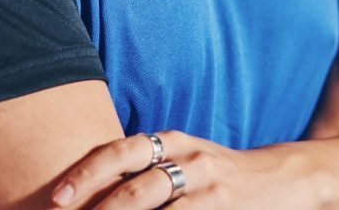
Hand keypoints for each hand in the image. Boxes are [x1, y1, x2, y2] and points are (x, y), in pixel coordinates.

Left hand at [50, 130, 316, 209]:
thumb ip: (142, 168)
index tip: (56, 197)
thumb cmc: (215, 171)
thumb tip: (88, 192)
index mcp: (171, 141)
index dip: (86, 174)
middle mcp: (189, 160)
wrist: (282, 178)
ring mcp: (210, 189)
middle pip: (135, 188)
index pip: (120, 152)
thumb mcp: (181, 156)